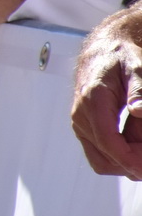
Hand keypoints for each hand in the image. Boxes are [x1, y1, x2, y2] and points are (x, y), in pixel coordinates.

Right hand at [71, 5, 141, 179]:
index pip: (108, 141)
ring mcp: (80, 124)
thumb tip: (139, 111)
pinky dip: (120, 157)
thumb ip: (140, 92)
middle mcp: (81, 115)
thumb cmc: (121, 59)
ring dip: (127, 163)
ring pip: (102, 161)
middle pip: (106, 157)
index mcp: (93, 99)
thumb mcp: (138, 69)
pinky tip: (137, 146)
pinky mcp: (84, 129)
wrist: (103, 52)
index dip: (130, 159)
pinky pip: (100, 155)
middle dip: (133, 163)